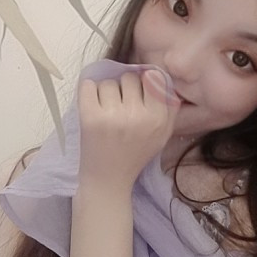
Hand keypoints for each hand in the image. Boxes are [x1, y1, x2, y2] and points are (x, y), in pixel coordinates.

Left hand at [77, 69, 179, 191]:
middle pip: (129, 78)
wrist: (108, 178)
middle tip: (121, 104)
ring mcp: (112, 116)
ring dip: (106, 92)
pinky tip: (92, 103)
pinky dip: (88, 90)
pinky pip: (87, 85)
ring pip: (108, 82)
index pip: (152, 78)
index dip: (144, 82)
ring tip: (106, 109)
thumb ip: (169, 108)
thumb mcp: (163, 135)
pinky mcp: (89, 118)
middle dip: (124, 88)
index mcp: (157, 118)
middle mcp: (137, 115)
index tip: (138, 93)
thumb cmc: (136, 154)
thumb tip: (163, 77)